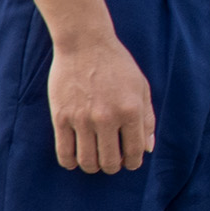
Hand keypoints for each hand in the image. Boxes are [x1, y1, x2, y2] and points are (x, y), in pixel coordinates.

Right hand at [50, 30, 155, 172]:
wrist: (84, 43)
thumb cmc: (117, 64)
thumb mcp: (141, 87)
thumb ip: (147, 119)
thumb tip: (148, 149)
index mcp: (131, 110)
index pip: (135, 152)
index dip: (133, 161)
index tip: (129, 160)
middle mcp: (107, 118)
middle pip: (110, 163)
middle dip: (113, 166)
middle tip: (111, 160)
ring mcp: (82, 119)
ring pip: (88, 162)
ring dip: (93, 166)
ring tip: (95, 159)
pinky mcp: (61, 117)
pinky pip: (65, 154)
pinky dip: (71, 163)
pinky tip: (75, 158)